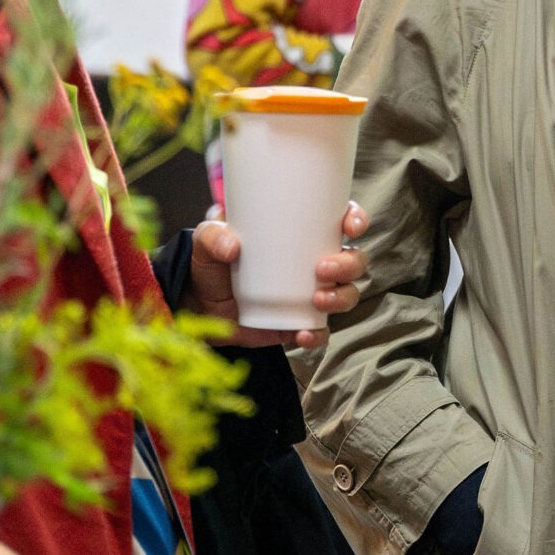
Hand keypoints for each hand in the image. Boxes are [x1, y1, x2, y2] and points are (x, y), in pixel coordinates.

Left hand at [188, 202, 368, 349]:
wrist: (198, 307)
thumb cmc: (210, 263)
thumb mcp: (206, 241)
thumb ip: (213, 236)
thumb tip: (232, 246)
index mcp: (302, 233)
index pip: (341, 220)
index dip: (356, 220)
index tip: (350, 227)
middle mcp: (315, 262)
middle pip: (354, 260)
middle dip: (349, 264)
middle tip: (322, 269)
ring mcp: (311, 293)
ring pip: (347, 294)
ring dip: (341, 297)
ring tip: (317, 301)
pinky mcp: (301, 322)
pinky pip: (322, 331)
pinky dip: (318, 334)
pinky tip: (302, 334)